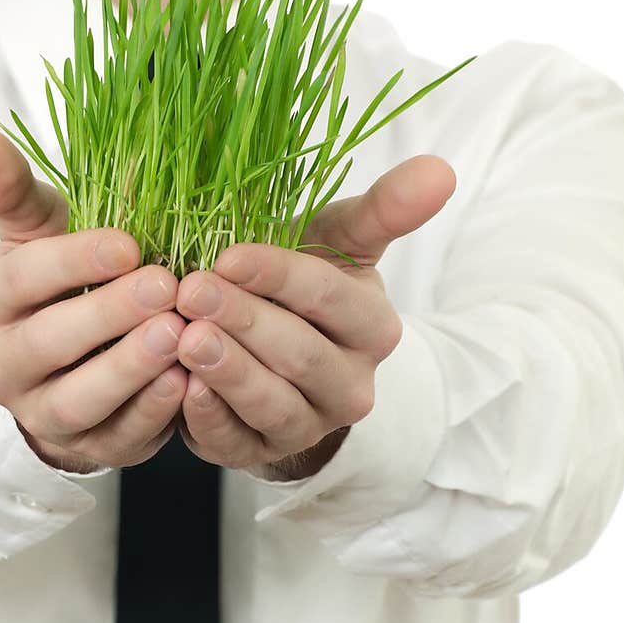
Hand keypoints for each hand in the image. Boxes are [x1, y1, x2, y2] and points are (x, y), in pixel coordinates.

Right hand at [0, 131, 189, 472]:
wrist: (67, 358)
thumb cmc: (59, 278)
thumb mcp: (36, 228)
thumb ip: (11, 188)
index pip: (20, 279)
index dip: (72, 261)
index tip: (128, 243)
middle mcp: (0, 364)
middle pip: (47, 342)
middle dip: (108, 314)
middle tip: (167, 285)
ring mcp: (38, 413)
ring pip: (77, 400)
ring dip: (130, 368)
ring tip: (180, 334)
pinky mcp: (84, 447)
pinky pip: (116, 437)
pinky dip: (152, 412)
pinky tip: (189, 381)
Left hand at [173, 155, 456, 474]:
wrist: (280, 352)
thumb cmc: (305, 282)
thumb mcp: (342, 240)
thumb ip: (385, 207)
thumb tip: (440, 168)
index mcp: (372, 327)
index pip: (328, 297)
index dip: (278, 275)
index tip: (228, 254)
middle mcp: (351, 385)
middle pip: (299, 354)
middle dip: (244, 320)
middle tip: (191, 291)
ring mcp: (309, 425)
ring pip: (272, 403)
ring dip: (228, 371)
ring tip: (185, 339)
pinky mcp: (263, 454)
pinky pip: (238, 442)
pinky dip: (209, 419)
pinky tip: (183, 389)